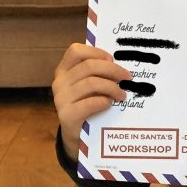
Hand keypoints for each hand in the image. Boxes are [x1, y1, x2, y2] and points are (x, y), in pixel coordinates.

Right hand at [52, 43, 131, 161]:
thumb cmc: (86, 105)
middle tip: (127, 77)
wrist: (76, 135)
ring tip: (122, 94)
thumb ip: (96, 73)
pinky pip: (91, 103)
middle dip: (113, 70)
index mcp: (63, 70)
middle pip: (89, 66)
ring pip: (92, 83)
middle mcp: (59, 82)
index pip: (75, 50)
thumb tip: (118, 65)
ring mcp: (61, 99)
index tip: (112, 60)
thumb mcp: (88, 86)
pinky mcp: (67, 116)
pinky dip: (104, 101)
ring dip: (112, 87)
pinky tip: (110, 104)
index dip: (96, 52)